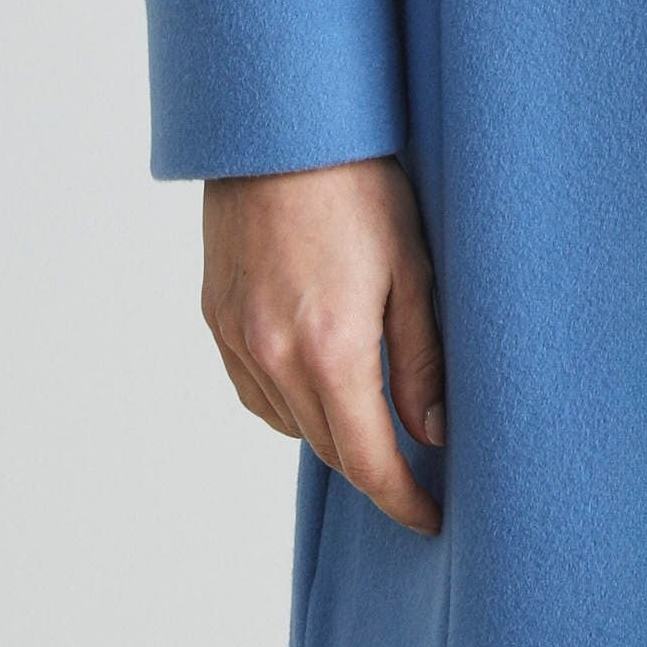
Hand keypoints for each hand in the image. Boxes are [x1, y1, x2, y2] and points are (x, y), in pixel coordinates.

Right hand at [200, 154, 445, 536]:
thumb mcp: (413, 268)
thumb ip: (421, 359)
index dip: (401, 500)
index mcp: (330, 350)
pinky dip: (288, 401)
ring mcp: (237, 339)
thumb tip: (430, 431)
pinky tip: (318, 376)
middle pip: (328, 447)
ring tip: (372, 412)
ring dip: (331, 431)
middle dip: (373, 467)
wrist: (281, 126)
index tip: (430, 519)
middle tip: (415, 470)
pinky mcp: (216, 317)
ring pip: (290, 423)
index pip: (367, 460)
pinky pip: (254, 391)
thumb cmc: (359, 184)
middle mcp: (274, 357)